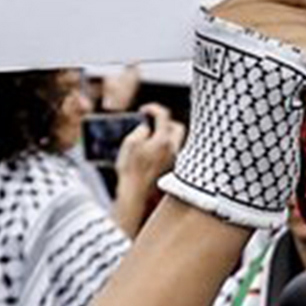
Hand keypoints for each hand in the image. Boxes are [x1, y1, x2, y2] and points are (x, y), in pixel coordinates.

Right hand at [110, 104, 185, 234]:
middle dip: (165, 122)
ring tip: (151, 138)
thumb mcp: (129, 144)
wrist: (135, 196)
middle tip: (151, 123)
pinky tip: (153, 153)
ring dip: (165, 136)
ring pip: (176, 141)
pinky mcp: (173, 171)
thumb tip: (146, 128)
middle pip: (176, 127)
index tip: (145, 110)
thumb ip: (140, 131)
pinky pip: (173, 154)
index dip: (153, 108)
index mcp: (163, 140)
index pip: (164, 115)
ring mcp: (175, 161)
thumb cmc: (130, 172)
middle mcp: (173, 149)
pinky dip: (165, 149)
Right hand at [172, 0, 305, 231]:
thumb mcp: (242, 67)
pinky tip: (300, 108)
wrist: (228, 171)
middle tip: (298, 83)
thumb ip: (268, 36)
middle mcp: (235, 17)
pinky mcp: (290, 55)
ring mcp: (261, 34)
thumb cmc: (239, 128)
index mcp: (219, 17)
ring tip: (289, 100)